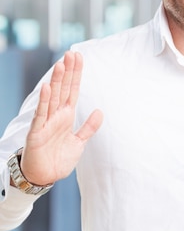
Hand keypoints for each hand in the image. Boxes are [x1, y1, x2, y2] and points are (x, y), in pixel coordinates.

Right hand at [20, 51, 102, 185]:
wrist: (44, 177)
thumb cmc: (58, 158)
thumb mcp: (79, 142)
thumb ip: (89, 127)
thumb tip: (99, 111)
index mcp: (67, 116)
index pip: (73, 90)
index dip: (76, 75)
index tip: (78, 58)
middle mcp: (56, 115)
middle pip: (63, 89)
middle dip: (68, 72)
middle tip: (71, 53)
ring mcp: (46, 122)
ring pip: (52, 97)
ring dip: (57, 81)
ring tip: (61, 64)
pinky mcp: (37, 132)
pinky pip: (41, 115)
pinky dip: (44, 101)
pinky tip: (48, 88)